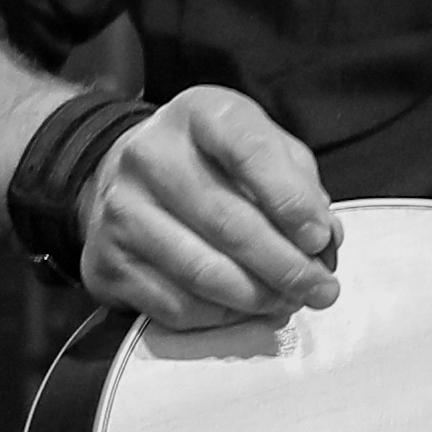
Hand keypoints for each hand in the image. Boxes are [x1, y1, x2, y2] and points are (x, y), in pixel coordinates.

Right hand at [78, 87, 339, 330]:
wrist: (123, 178)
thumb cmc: (211, 164)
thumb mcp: (260, 148)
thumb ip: (299, 185)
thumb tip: (323, 241)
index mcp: (200, 114)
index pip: (250, 151)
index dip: (291, 201)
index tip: (320, 238)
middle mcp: (151, 155)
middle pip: (228, 222)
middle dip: (286, 266)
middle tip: (322, 290)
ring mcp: (121, 210)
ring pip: (202, 272)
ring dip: (258, 298)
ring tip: (290, 302)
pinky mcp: (108, 262)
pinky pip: (176, 305)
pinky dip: (222, 317)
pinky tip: (245, 310)